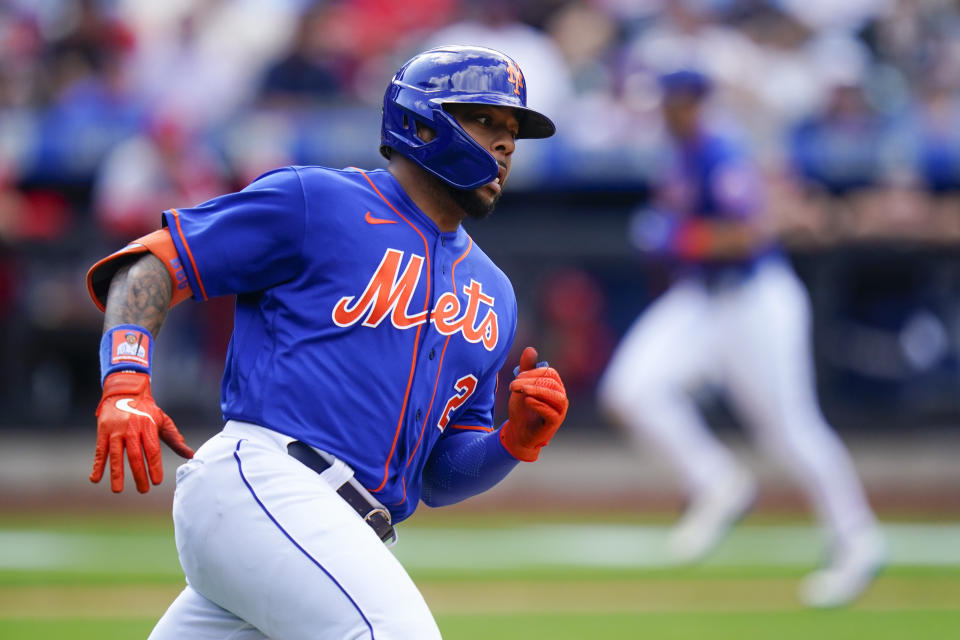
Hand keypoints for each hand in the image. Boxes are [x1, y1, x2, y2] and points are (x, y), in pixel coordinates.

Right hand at [91, 372, 193, 492]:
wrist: (124, 391)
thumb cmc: (147, 410)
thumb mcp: (162, 420)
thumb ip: (174, 438)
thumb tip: (190, 455)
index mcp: (148, 426)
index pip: (152, 450)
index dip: (155, 466)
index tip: (157, 481)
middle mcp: (131, 429)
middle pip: (135, 455)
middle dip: (139, 474)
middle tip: (143, 490)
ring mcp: (115, 430)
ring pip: (116, 455)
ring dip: (116, 474)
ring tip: (118, 490)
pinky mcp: (102, 431)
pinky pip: (100, 451)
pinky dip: (97, 466)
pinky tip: (95, 479)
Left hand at [499, 347, 568, 461]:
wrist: (518, 433)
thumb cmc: (522, 409)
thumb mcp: (521, 386)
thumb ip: (527, 369)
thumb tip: (530, 349)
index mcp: (554, 386)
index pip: (549, 373)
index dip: (532, 373)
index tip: (516, 378)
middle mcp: (560, 396)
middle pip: (551, 383)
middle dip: (531, 381)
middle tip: (513, 385)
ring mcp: (559, 410)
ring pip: (555, 396)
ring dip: (537, 391)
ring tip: (522, 391)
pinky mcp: (555, 423)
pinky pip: (552, 412)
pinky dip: (540, 405)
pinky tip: (527, 401)